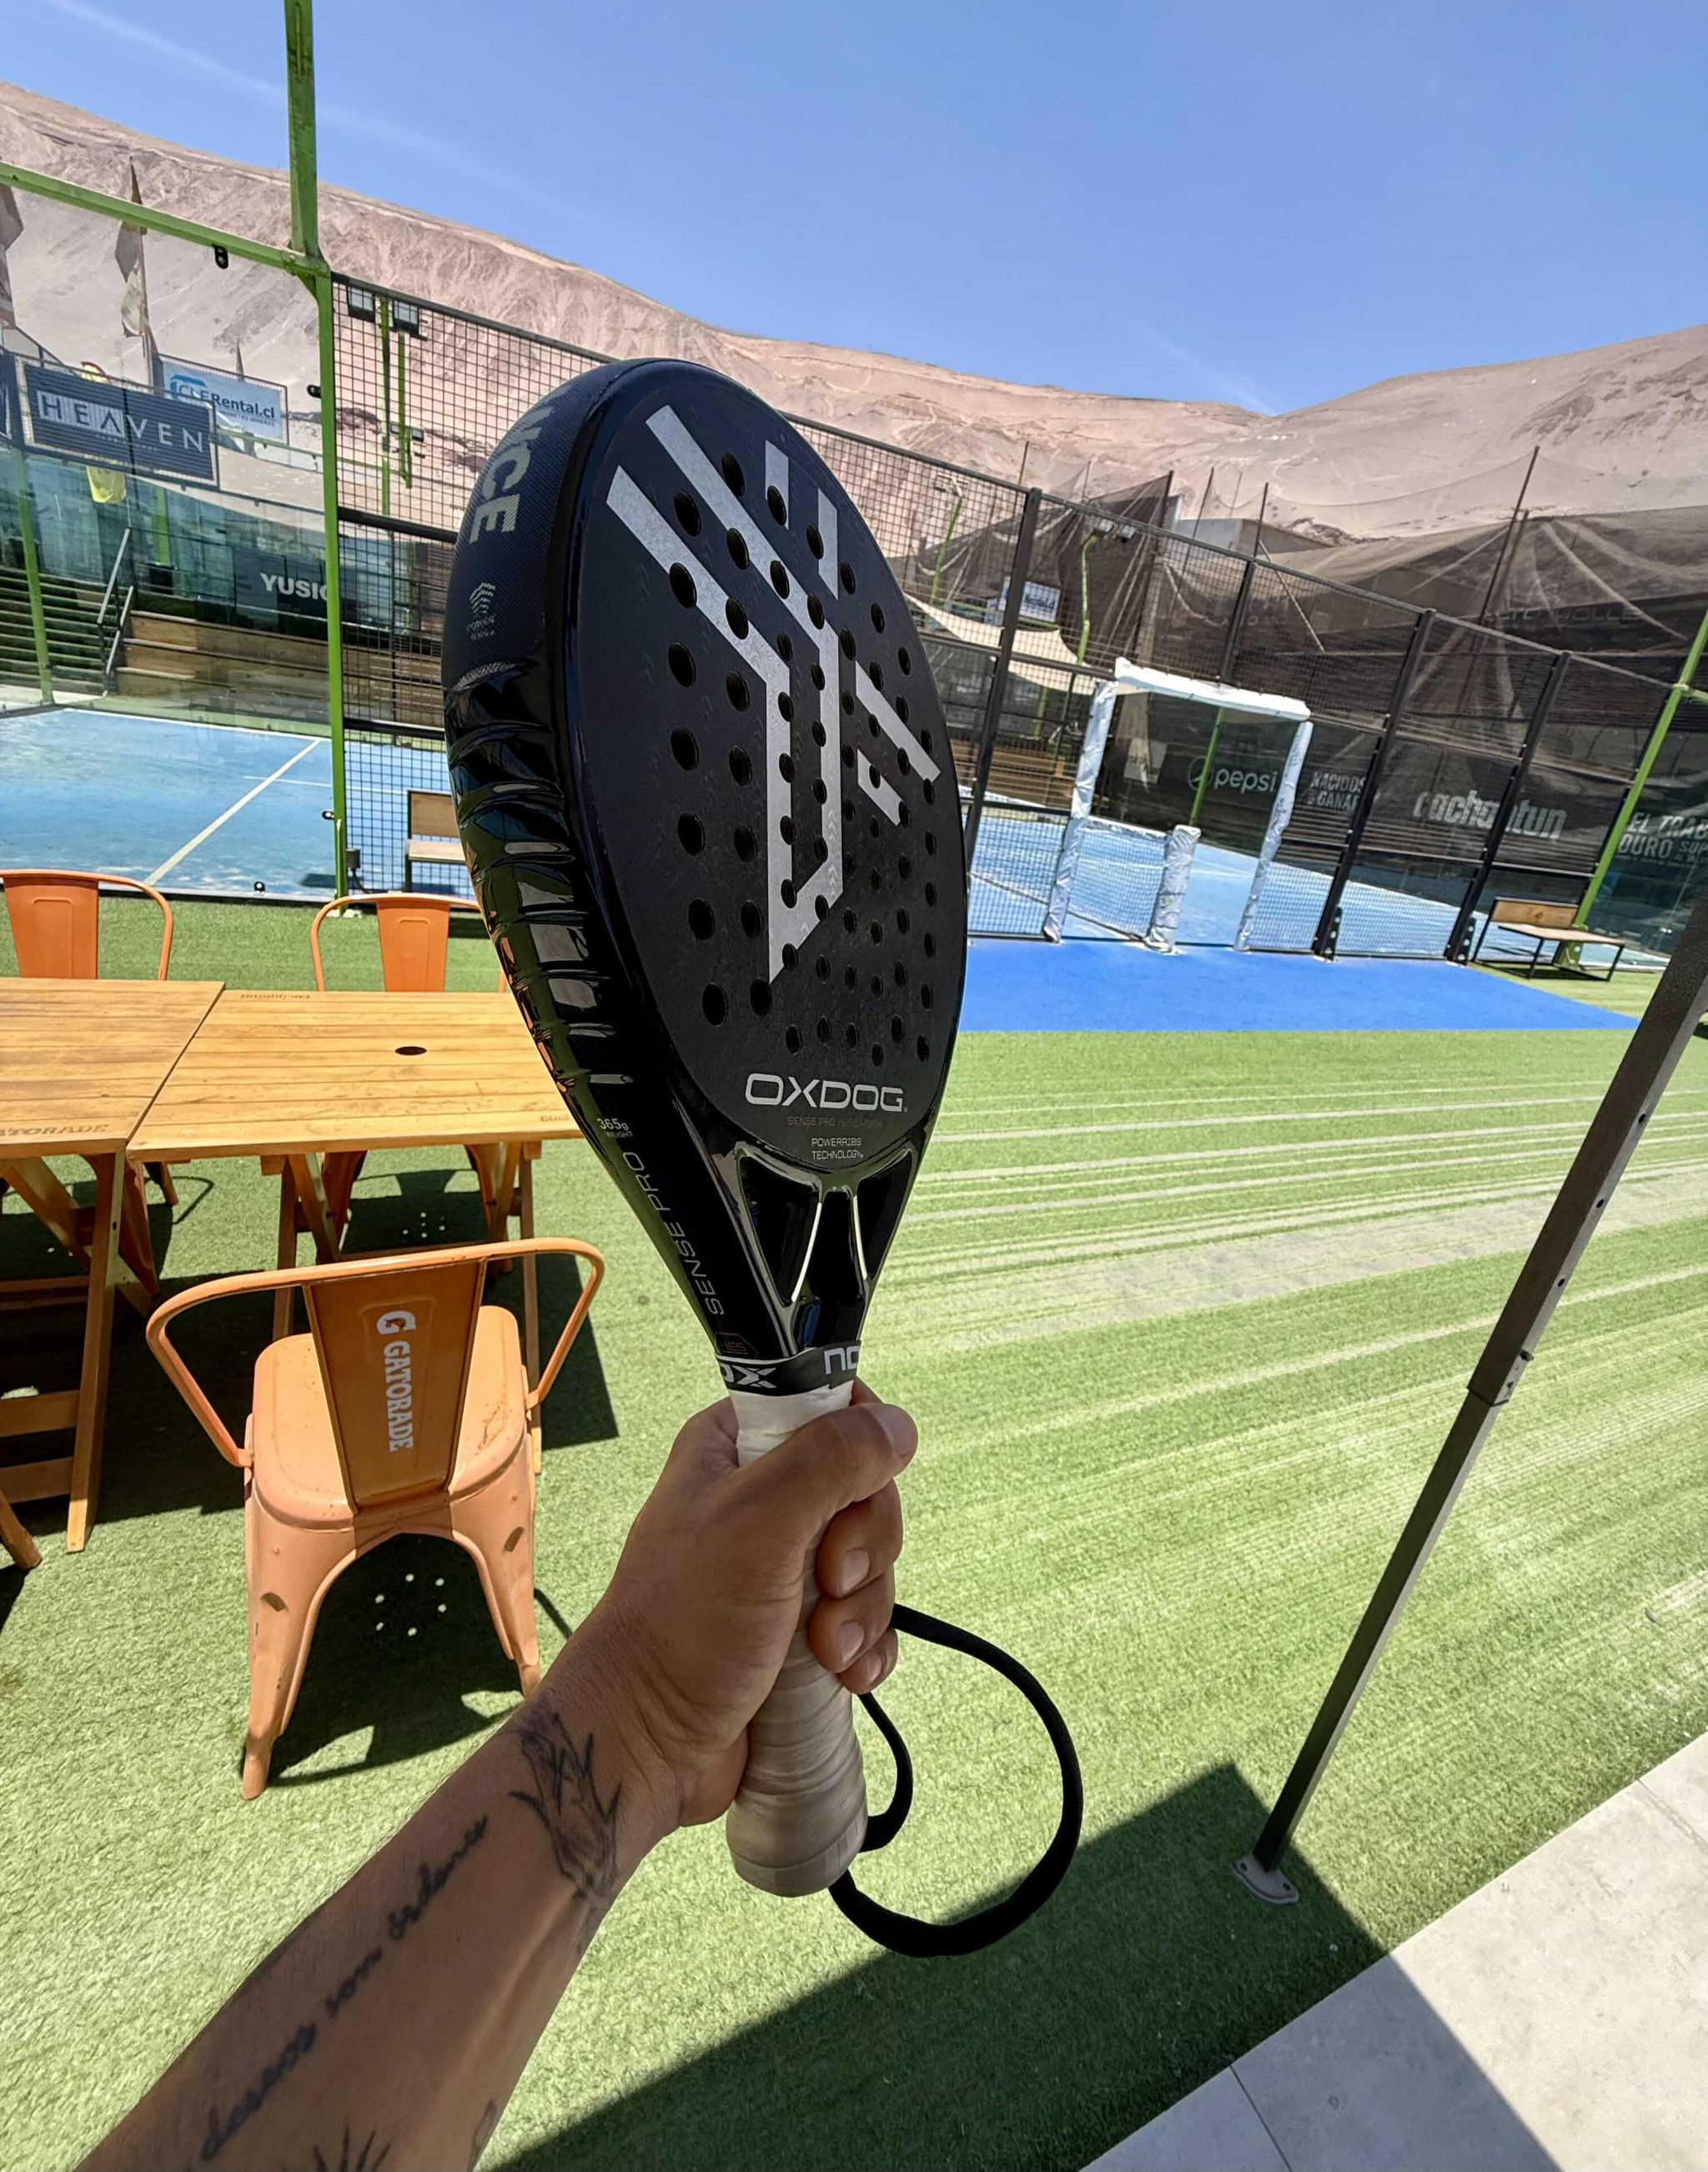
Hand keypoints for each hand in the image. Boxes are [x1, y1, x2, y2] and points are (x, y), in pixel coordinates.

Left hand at [564, 1381, 914, 1833]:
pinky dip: (866, 1647)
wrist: (647, 1742)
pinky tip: (846, 1675)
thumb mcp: (758, 1521)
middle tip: (826, 1586)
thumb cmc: (684, 1621)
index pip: (832, 1410)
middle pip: (865, 1493)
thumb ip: (830, 1460)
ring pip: (871, 1562)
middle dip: (865, 1550)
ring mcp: (782, 1567)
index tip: (843, 1503)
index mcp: (738, 1448)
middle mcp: (762, 1499)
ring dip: (862, 1610)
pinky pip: (867, 1620)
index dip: (858, 1455)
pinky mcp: (800, 1628)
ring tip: (826, 1650)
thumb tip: (899, 1426)